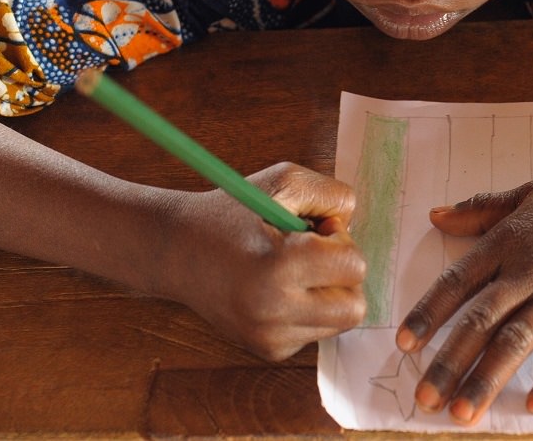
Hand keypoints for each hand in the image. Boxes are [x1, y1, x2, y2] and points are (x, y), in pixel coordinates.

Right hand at [157, 162, 366, 360]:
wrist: (177, 251)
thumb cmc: (233, 211)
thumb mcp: (283, 181)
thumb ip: (333, 196)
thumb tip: (353, 227)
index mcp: (277, 269)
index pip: (354, 267)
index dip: (340, 241)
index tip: (314, 230)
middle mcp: (272, 312)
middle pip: (355, 307)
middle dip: (343, 276)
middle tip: (312, 254)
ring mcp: (269, 337)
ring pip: (339, 323)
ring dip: (328, 294)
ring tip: (294, 270)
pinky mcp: (268, 350)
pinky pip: (316, 332)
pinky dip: (308, 310)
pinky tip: (279, 290)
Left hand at [395, 154, 532, 424]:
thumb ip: (483, 208)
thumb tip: (436, 215)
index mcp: (509, 239)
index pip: (456, 283)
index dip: (428, 314)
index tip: (405, 343)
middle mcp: (529, 269)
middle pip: (477, 321)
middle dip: (446, 362)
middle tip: (422, 396)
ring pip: (513, 342)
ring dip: (484, 380)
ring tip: (461, 413)